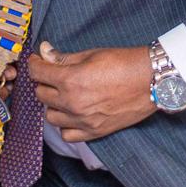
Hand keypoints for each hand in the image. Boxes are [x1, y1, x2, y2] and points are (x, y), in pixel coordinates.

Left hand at [31, 43, 154, 142]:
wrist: (151, 80)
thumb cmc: (123, 63)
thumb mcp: (91, 54)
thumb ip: (64, 57)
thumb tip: (44, 51)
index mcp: (70, 80)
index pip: (38, 73)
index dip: (35, 64)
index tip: (38, 61)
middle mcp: (73, 103)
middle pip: (41, 95)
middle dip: (44, 82)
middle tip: (54, 75)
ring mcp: (83, 120)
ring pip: (50, 116)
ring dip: (53, 104)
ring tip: (64, 95)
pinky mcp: (94, 132)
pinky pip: (67, 134)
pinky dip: (66, 125)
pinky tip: (72, 114)